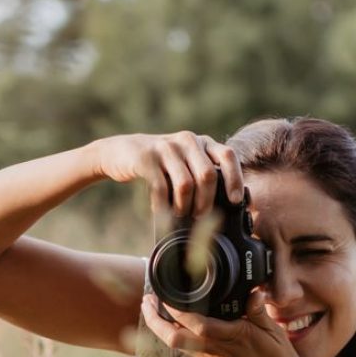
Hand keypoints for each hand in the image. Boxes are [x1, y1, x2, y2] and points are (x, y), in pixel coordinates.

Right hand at [93, 131, 244, 216]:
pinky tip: (161, 212)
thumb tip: (226, 205)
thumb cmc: (159, 165)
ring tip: (178, 214)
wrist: (120, 152)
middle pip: (207, 175)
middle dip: (205, 202)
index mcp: (201, 142)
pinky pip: (160, 187)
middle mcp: (187, 140)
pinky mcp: (145, 157)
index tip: (235, 202)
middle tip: (198, 216)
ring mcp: (166, 147)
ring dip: (183, 206)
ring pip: (185, 184)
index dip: (234, 179)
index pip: (227, 156)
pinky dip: (163, 206)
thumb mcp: (184, 162)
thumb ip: (202, 174)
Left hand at [141, 289, 309, 356]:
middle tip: (147, 300)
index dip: (175, 309)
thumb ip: (259, 313)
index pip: (195, 323)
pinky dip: (181, 336)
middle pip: (174, 338)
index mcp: (233, 338)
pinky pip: (191, 351)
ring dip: (164, 327)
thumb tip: (253, 291)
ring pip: (179, 345)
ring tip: (159, 308)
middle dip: (155, 320)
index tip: (163, 294)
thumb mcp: (276, 337)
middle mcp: (216, 352)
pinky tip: (182, 325)